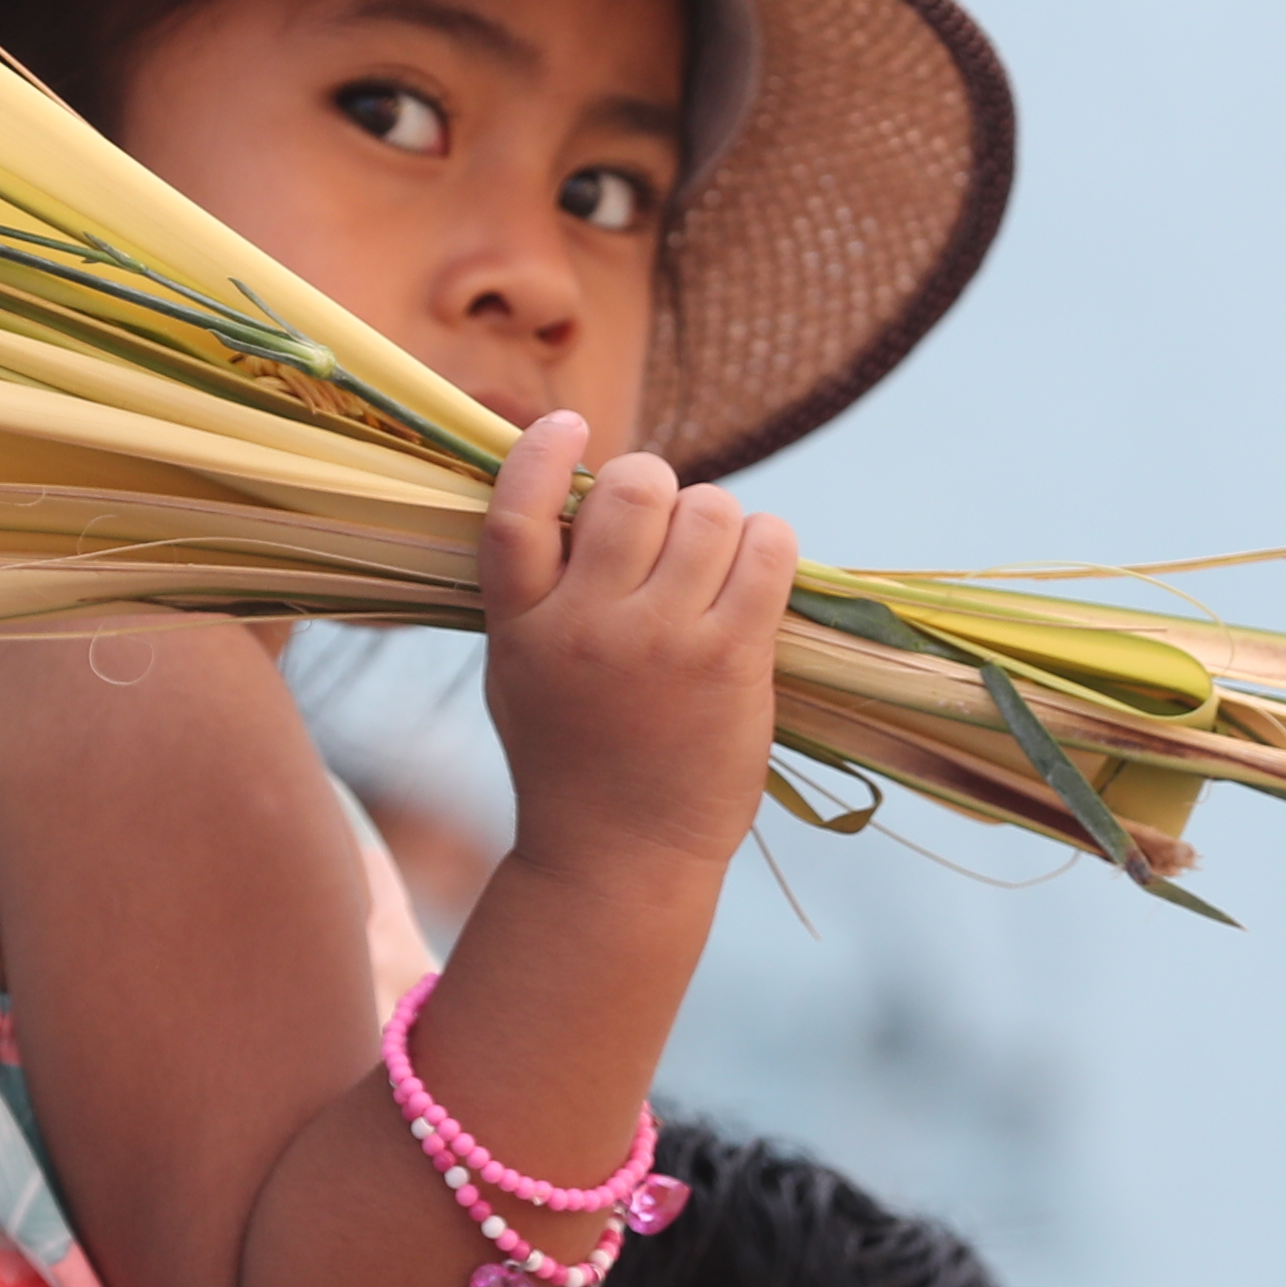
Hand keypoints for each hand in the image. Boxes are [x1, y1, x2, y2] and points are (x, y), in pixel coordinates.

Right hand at [477, 410, 801, 893]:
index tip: (568, 427)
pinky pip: (765, 550)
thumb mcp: (520, 671)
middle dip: (655, 486)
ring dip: (719, 518)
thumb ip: (538, 592)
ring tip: (714, 560)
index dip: (541, 453)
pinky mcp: (730, 661)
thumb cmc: (571, 759)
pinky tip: (756, 566)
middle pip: (631, 488)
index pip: (517, 510)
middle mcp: (587, 625)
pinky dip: (768, 542)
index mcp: (522, 625)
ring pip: (709, 509)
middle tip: (664, 526)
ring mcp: (662, 642)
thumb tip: (585, 494)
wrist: (619, 859)